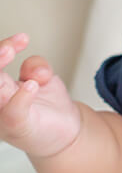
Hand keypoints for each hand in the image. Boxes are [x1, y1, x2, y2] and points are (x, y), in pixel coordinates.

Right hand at [0, 33, 80, 157]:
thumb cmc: (46, 106)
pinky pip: (12, 112)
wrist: (64, 133)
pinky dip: (20, 97)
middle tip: (10, 48)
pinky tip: (32, 85)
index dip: (0, 48)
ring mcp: (2, 116)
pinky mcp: (18, 127)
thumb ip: (35, 67)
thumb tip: (33, 70)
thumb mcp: (41, 77)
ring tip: (11, 53)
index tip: (23, 39)